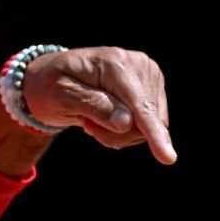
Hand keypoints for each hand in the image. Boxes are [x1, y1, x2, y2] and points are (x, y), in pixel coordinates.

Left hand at [22, 47, 175, 164]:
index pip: (139, 105)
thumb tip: (126, 122)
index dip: (153, 132)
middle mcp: (138, 63)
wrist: (53, 77)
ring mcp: (148, 73)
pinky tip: (107, 117)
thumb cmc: (51, 86)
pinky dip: (127, 129)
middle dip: (117, 134)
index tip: (168, 158)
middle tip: (87, 124)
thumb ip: (93, 106)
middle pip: (145, 120)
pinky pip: (150, 123)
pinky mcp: (152, 85)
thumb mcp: (60, 96)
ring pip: (151, 125)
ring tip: (94, 118)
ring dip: (120, 133)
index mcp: (114, 62)